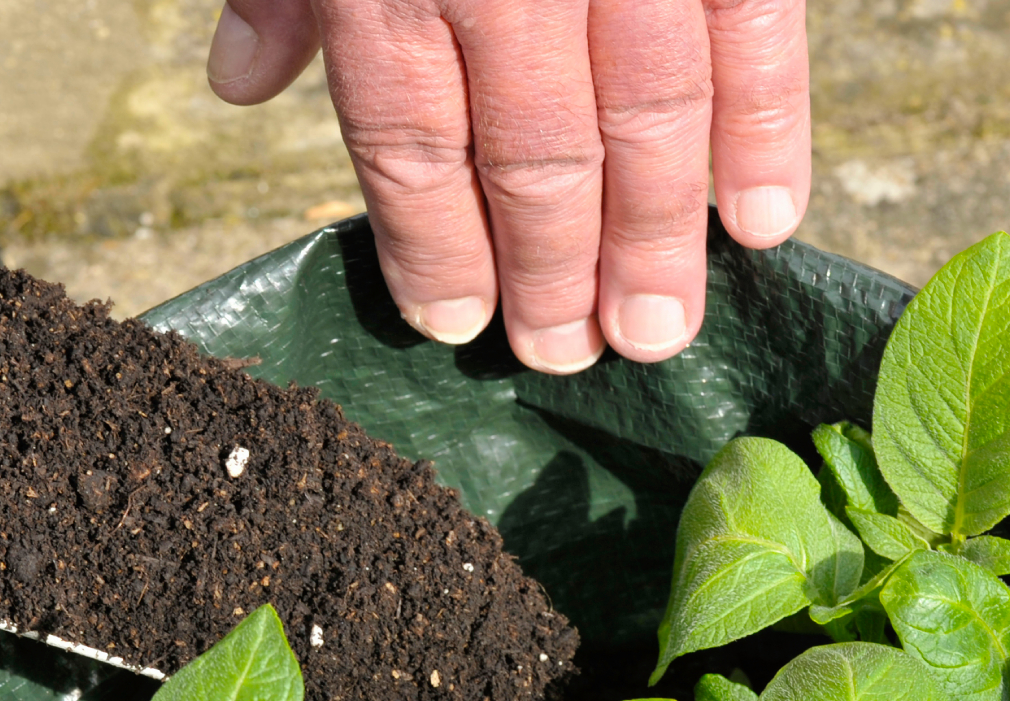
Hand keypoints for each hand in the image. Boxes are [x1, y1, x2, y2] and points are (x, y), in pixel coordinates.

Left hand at [207, 0, 808, 373]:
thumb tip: (243, 87)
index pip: (412, 137)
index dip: (436, 245)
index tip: (458, 322)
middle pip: (537, 154)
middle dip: (555, 273)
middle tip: (571, 355)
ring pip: (650, 119)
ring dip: (658, 242)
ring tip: (660, 332)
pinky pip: (754, 36)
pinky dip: (765, 132)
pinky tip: (763, 223)